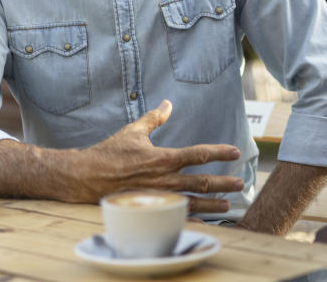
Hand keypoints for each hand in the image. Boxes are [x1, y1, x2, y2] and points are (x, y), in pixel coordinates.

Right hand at [67, 100, 243, 213]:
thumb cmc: (109, 153)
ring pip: (193, 203)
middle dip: (224, 184)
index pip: (198, 154)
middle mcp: (164, 180)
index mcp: (163, 158)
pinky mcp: (150, 209)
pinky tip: (203, 222)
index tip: (235, 152)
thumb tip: (167, 103)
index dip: (219, 152)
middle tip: (240, 184)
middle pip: (202, 183)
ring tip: (228, 206)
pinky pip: (175, 217)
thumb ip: (154, 118)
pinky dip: (192, 220)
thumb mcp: (133, 131)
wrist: (86, 177)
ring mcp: (158, 197)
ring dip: (213, 205)